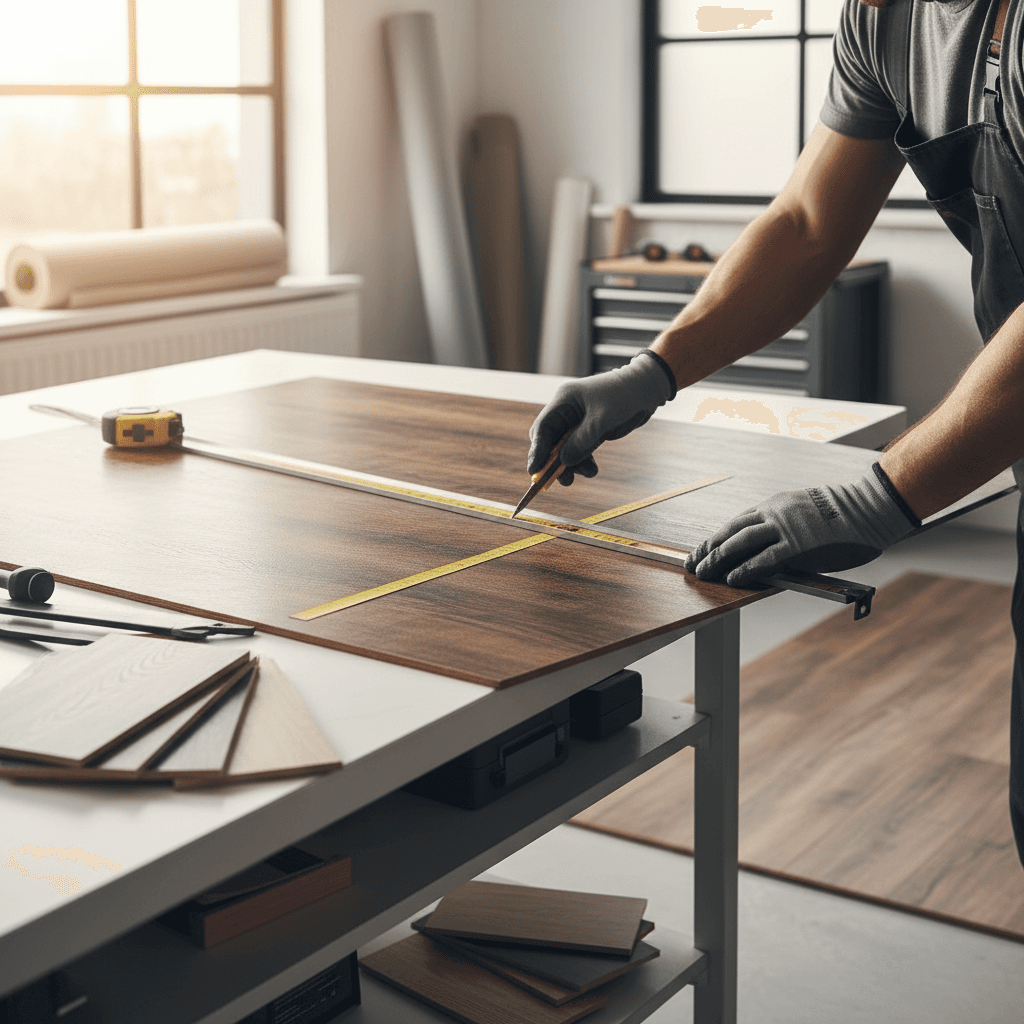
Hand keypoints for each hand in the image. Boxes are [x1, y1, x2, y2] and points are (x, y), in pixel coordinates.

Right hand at [527, 352, 675, 484]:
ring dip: (572, 464)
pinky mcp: (589, 428)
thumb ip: (581, 442)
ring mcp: (577, 420)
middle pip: (550, 440)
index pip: (543, 428)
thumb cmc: (624, 397)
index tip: (534, 471)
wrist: (647, 388)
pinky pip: (579, 448)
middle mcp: (567, 410)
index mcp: (564, 400)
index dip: (537, 451)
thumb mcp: (601, 421)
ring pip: (565, 447)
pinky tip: (591, 470)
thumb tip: (563, 462)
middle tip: (561, 480)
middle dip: (554, 461)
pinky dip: (583, 460)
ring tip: (588, 473)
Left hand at [683, 465, 919, 586]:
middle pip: (730, 532)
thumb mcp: (804, 513)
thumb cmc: (844, 516)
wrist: (870, 508)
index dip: (715, 538)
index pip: (735, 523)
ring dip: (718, 560)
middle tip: (693, 564)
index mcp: (774, 505)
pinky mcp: (798, 545)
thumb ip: (783, 529)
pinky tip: (732, 579)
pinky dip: (745, 568)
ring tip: (704, 573)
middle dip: (708, 550)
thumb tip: (767, 550)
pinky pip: (764, 558)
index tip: (700, 550)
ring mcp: (784, 528)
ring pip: (740, 543)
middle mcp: (773, 513)